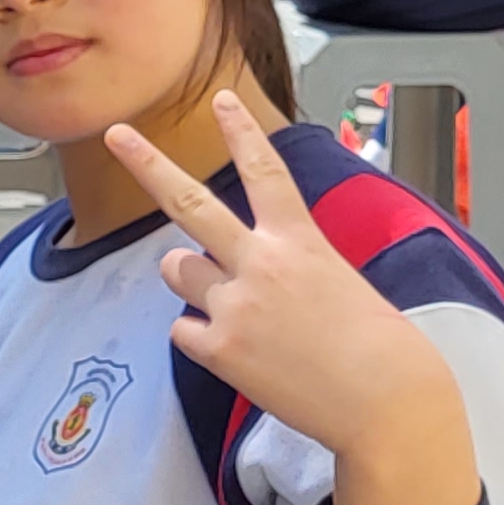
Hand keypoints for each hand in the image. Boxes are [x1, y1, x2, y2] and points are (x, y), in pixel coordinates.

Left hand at [107, 93, 482, 504]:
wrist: (387, 405)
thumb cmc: (378, 347)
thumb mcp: (340, 281)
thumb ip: (286, 263)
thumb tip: (244, 267)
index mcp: (302, 242)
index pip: (266, 172)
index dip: (242, 132)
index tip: (221, 99)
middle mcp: (262, 264)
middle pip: (190, 204)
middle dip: (148, 164)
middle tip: (116, 134)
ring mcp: (236, 305)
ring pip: (177, 271)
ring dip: (193, 281)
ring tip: (240, 309)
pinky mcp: (219, 349)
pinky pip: (182, 329)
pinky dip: (203, 338)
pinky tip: (244, 353)